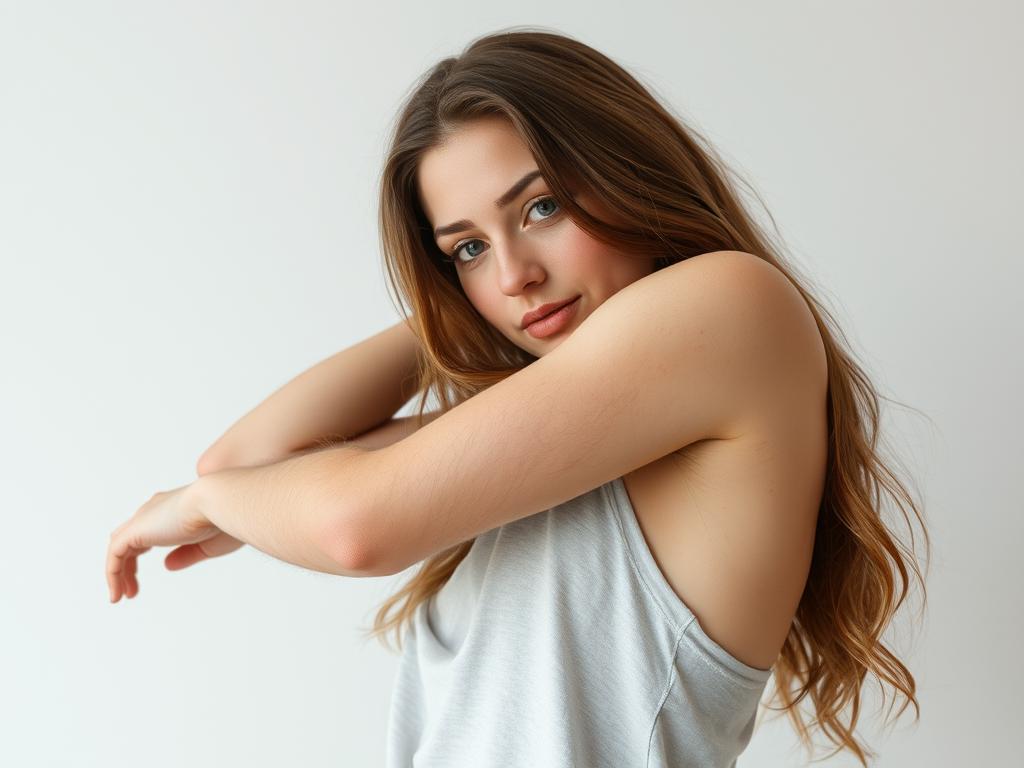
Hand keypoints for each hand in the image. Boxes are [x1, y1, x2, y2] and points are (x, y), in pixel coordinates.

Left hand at [106, 481, 228, 602]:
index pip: (152, 528)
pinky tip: (118, 593)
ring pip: (119, 547)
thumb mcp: (206, 545)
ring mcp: (144, 518)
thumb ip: (185, 555)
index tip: (159, 568)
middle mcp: (156, 510)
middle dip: (128, 564)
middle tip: (132, 589)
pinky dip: (113, 574)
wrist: (220, 501)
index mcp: (175, 509)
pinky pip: (115, 554)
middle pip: (130, 537)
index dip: (147, 551)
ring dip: (119, 573)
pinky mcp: (136, 530)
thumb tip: (167, 565)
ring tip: (121, 596)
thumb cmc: (225, 520)